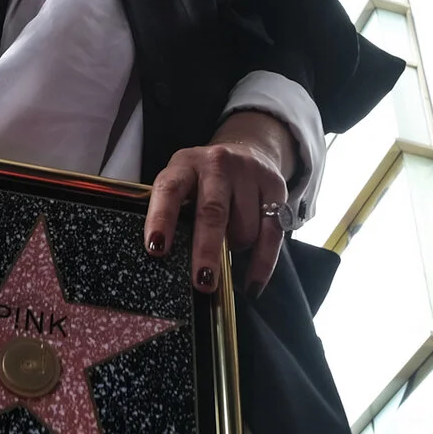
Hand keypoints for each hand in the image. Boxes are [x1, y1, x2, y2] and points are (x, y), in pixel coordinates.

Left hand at [145, 111, 294, 294]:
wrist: (248, 148)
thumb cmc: (204, 180)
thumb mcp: (183, 183)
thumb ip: (178, 212)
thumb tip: (171, 260)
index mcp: (185, 164)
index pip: (169, 190)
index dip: (161, 219)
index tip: (156, 249)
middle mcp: (217, 164)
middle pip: (213, 211)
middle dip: (206, 250)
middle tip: (202, 281)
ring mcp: (249, 173)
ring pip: (244, 227)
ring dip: (235, 249)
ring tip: (227, 249)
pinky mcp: (276, 187)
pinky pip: (272, 234)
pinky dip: (262, 263)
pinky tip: (252, 285)